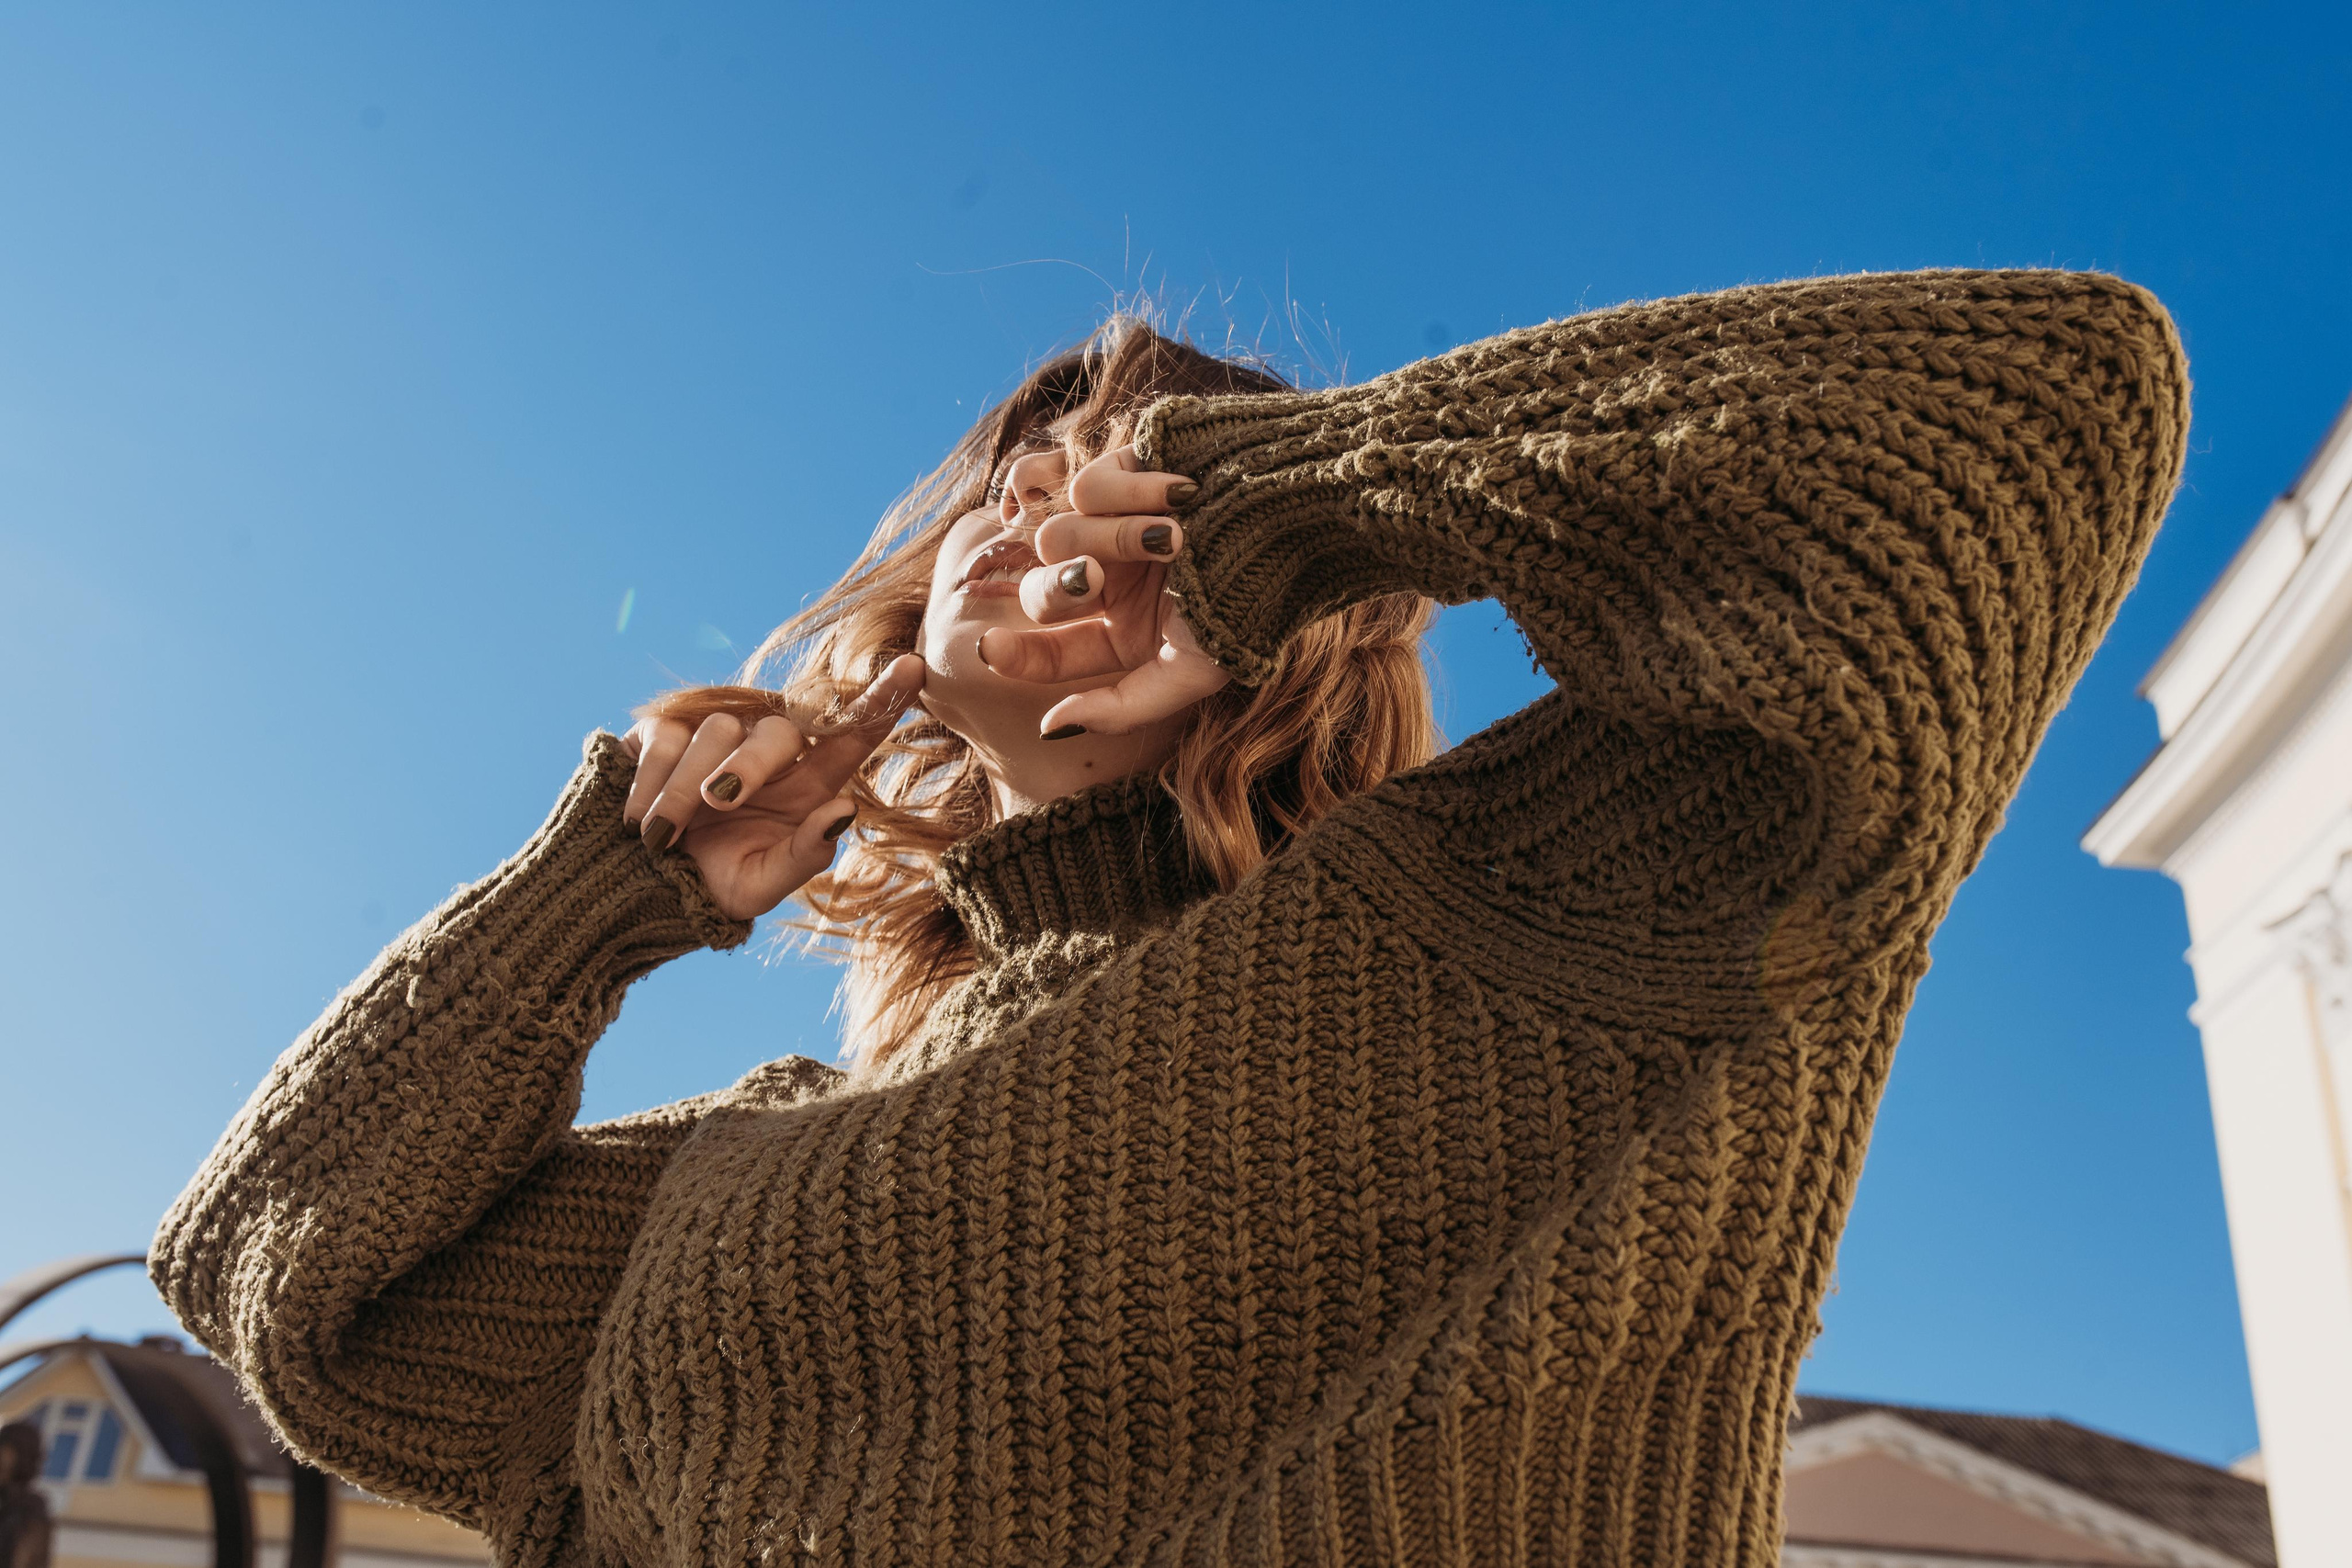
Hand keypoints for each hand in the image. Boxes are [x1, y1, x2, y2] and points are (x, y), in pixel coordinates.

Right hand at [617, 654, 923, 919]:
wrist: (643, 886)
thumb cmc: (716, 884)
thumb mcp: (761, 885)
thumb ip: (806, 854)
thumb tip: (846, 810)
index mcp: (809, 784)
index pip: (852, 734)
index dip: (882, 700)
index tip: (914, 665)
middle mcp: (771, 751)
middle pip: (779, 730)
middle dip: (747, 768)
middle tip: (718, 806)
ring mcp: (719, 735)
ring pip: (717, 732)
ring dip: (686, 790)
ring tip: (663, 838)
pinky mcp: (666, 730)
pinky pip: (667, 737)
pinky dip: (652, 783)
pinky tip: (640, 822)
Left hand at [977, 444, 1230, 734]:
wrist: (1298, 517)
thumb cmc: (1251, 603)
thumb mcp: (1192, 672)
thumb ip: (1122, 709)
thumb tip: (1052, 728)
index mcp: (1123, 632)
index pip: (1050, 650)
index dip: (1015, 653)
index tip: (990, 647)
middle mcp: (1112, 580)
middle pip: (1042, 588)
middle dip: (1059, 586)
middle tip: (1093, 579)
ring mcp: (1113, 524)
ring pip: (1058, 533)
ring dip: (1114, 535)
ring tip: (1174, 535)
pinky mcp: (1124, 469)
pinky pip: (1086, 483)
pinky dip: (1128, 491)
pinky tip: (1179, 493)